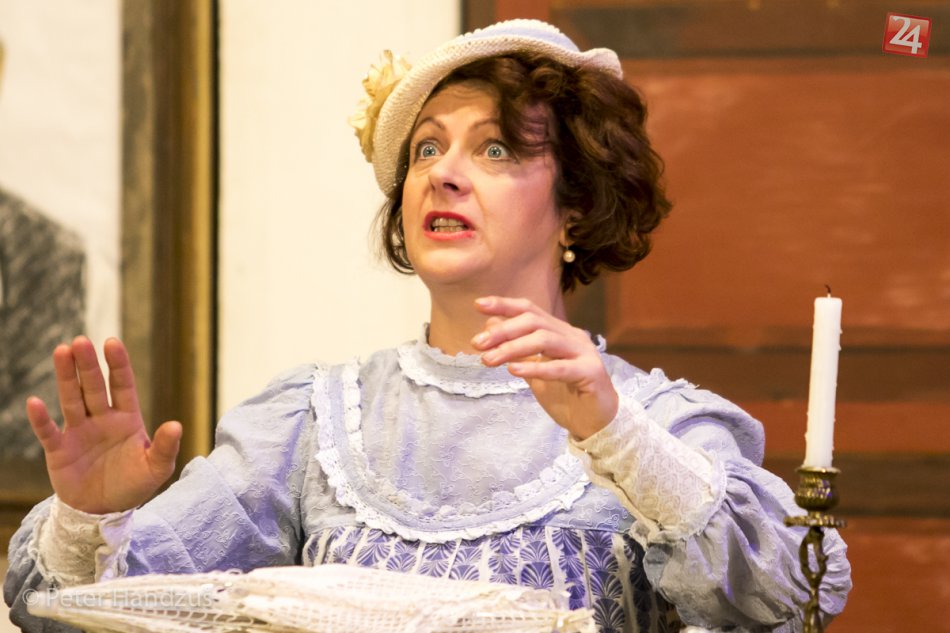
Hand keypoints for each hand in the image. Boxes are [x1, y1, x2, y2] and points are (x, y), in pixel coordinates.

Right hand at [26, 336, 180, 513]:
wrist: (104, 511)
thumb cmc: (133, 485)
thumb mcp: (156, 468)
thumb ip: (165, 447)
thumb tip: (176, 425)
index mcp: (127, 418)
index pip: (122, 385)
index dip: (117, 364)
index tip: (112, 342)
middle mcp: (102, 419)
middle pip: (94, 387)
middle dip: (88, 365)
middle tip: (80, 341)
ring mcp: (79, 432)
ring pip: (72, 399)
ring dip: (67, 378)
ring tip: (61, 352)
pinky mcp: (60, 450)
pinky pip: (49, 432)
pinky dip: (41, 419)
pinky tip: (34, 402)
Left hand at [471, 296, 617, 439]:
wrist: (595, 424)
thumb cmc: (565, 395)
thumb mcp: (534, 370)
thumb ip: (517, 349)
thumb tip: (490, 325)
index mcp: (559, 331)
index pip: (530, 310)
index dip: (505, 305)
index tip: (478, 305)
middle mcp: (572, 336)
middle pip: (535, 322)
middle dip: (503, 330)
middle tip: (477, 343)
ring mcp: (584, 352)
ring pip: (545, 340)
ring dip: (513, 348)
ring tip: (489, 359)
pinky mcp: (591, 372)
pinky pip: (560, 367)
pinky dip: (535, 368)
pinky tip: (514, 370)